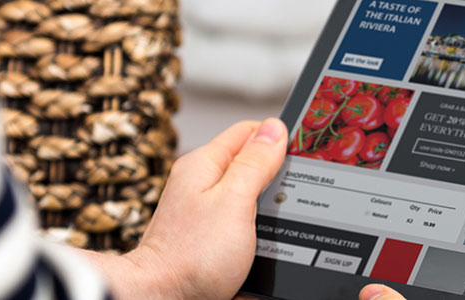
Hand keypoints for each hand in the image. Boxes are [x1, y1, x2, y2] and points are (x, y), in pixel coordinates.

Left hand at [83, 119, 288, 299]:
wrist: (164, 298)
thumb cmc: (191, 255)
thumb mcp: (235, 200)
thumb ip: (256, 162)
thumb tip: (274, 129)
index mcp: (204, 164)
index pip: (249, 132)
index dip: (279, 140)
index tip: (300, 156)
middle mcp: (201, 184)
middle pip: (251, 165)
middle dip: (276, 178)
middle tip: (291, 196)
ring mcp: (203, 210)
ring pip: (249, 197)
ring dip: (268, 209)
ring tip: (278, 223)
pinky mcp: (208, 236)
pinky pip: (242, 224)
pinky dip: (257, 232)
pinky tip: (264, 242)